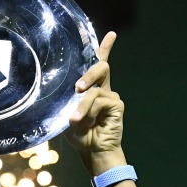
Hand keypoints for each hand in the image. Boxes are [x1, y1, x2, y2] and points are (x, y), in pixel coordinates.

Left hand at [67, 31, 124, 167]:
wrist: (93, 152)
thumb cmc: (80, 135)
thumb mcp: (69, 115)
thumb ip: (72, 100)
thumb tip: (76, 91)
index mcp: (92, 90)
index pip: (100, 65)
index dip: (105, 48)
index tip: (111, 34)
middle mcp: (104, 90)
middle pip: (101, 67)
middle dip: (89, 74)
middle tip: (78, 88)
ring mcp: (112, 97)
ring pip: (93, 91)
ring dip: (81, 106)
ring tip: (76, 121)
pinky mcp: (117, 105)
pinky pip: (99, 100)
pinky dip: (89, 111)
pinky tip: (89, 123)